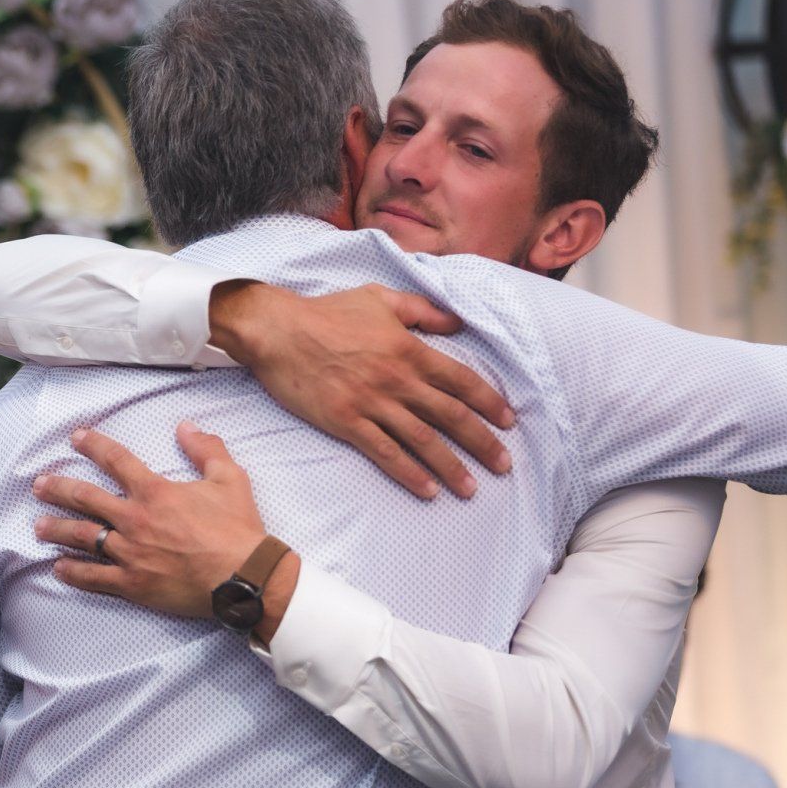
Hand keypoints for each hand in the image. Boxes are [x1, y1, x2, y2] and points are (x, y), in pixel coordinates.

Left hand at [33, 423, 266, 618]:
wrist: (245, 578)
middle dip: (58, 489)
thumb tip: (187, 426)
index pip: (115, 460)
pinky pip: (94, 577)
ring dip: (56, 529)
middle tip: (38, 485)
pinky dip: (73, 573)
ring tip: (37, 527)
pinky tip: (58, 568)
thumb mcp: (230, 478)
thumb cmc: (239, 529)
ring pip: (81, 537)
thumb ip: (206, 448)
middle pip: (85, 498)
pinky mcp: (132, 583)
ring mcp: (129, 553)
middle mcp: (134, 519)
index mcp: (155, 492)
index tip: (75, 437)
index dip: (93, 445)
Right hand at [209, 280, 514, 498]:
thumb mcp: (379, 298)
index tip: (508, 422)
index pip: (461, 381)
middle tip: (503, 466)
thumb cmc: (327, 312)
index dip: (489, 403)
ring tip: (470, 488)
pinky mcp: (346, 421)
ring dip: (450, 466)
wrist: (278, 330)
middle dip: (482, 443)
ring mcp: (372, 403)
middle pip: (451, 416)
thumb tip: (457, 322)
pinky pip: (384, 452)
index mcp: (410, 349)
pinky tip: (426, 490)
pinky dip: (408, 472)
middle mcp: (397, 379)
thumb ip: (422, 310)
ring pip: (422, 440)